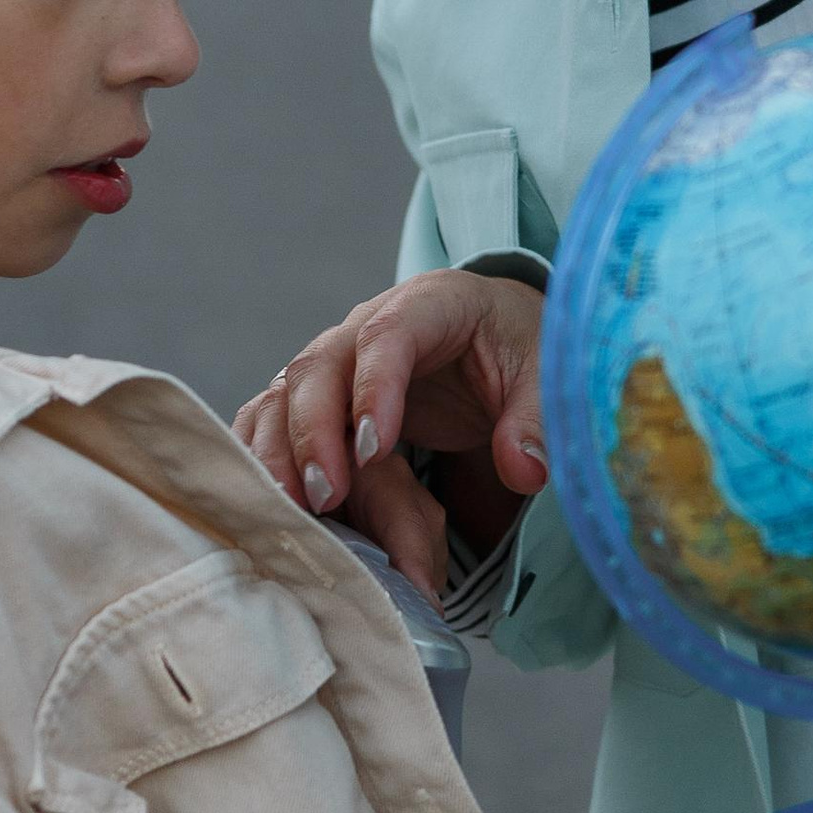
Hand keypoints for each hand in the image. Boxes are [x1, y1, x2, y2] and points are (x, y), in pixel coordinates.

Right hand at [235, 270, 546, 593]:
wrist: (498, 341)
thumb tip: (523, 470)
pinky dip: (265, 458)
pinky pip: (275, 421)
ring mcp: (338, 362)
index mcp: (431, 304)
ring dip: (279, 451)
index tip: (375, 450)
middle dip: (313, 432)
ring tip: (291, 509)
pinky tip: (269, 501)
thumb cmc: (520, 352)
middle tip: (325, 495)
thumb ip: (536, 419)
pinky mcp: (322, 399)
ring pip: (286, 394)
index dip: (373, 389)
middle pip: (320, 367)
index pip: (387, 335)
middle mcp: (368, 326)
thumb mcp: (547, 376)